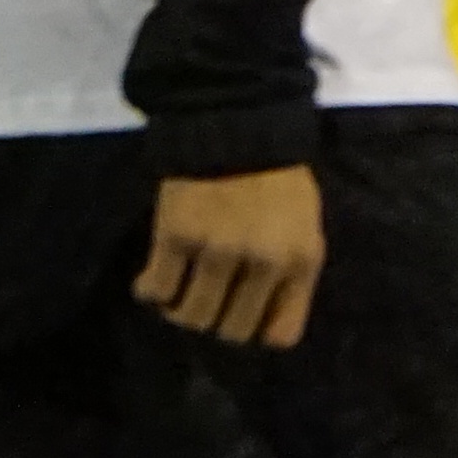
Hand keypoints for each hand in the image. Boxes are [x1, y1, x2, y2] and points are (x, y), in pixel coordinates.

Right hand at [137, 164, 324, 349]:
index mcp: (302, 260)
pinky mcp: (177, 237)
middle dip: (218, 323)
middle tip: (207, 304)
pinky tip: (155, 277)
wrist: (238, 125)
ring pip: (192, 317)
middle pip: (231, 330)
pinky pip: (156, 291)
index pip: (281, 333)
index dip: (259, 333)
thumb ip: (291, 272)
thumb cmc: (278, 178)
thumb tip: (266, 325)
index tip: (243, 320)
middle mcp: (263, 262)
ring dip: (181, 310)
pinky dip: (151, 290)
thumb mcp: (305, 225)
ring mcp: (218, 251)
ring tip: (179, 291)